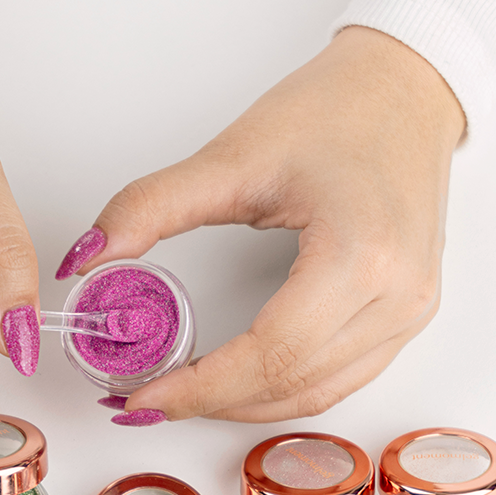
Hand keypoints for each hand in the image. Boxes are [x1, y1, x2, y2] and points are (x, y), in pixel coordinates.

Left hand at [56, 27, 464, 423]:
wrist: (405, 89)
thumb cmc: (336, 109)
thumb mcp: (231, 156)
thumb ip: (149, 209)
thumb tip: (85, 259)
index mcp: (360, 255)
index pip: (269, 354)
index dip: (198, 388)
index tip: (140, 396)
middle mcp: (397, 297)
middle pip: (289, 385)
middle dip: (209, 403)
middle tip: (144, 400)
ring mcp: (410, 312)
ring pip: (315, 395)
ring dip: (242, 405)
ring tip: (181, 395)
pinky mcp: (408, 315)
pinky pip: (339, 379)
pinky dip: (280, 391)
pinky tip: (235, 383)